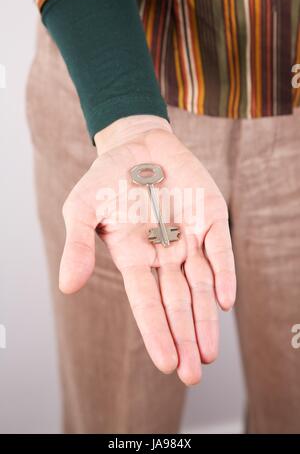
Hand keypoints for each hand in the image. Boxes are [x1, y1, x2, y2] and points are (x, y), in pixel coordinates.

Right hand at [59, 115, 235, 384]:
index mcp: (134, 256)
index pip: (146, 302)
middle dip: (184, 337)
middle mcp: (164, 253)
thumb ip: (77, 246)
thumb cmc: (106, 178)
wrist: (136, 144)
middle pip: (177, 302)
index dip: (156, 331)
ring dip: (205, 319)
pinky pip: (219, 249)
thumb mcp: (82, 208)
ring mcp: (189, 236)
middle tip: (192, 374)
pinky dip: (223, 273)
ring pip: (201, 285)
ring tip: (207, 354)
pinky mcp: (211, 216)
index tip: (166, 363)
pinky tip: (223, 301)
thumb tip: (67, 287)